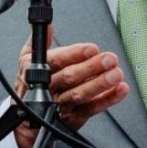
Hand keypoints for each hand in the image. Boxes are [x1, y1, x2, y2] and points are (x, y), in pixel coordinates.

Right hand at [12, 25, 128, 147]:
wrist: (26, 122)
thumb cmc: (30, 85)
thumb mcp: (28, 60)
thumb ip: (39, 41)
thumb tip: (48, 25)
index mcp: (38, 71)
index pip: (56, 61)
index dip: (74, 54)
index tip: (92, 49)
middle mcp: (49, 88)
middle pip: (70, 78)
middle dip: (91, 68)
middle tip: (109, 59)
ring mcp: (61, 105)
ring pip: (80, 95)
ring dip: (100, 84)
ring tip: (116, 74)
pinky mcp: (73, 119)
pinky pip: (91, 109)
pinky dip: (107, 100)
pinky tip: (120, 90)